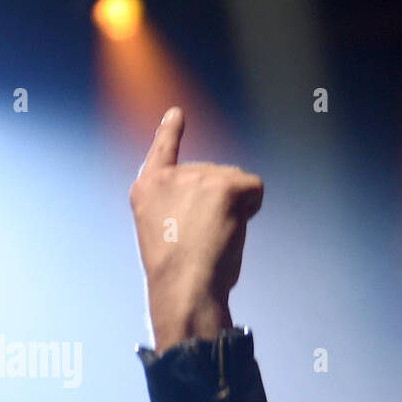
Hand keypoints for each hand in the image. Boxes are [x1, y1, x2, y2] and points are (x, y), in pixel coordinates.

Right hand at [128, 107, 263, 351]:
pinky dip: (253, 205)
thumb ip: (177, 209)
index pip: (161, 152)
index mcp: (147, 189)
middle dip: (219, 202)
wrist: (184, 287)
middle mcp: (170, 176)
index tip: (176, 114)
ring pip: (234, 181)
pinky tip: (236, 224)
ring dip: (235, 206)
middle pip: (213, 174)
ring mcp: (196, 177)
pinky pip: (253, 186)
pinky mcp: (223, 185)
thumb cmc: (176, 274)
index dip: (170, 132)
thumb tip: (213, 205)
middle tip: (206, 238)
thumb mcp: (161, 233)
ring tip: (216, 236)